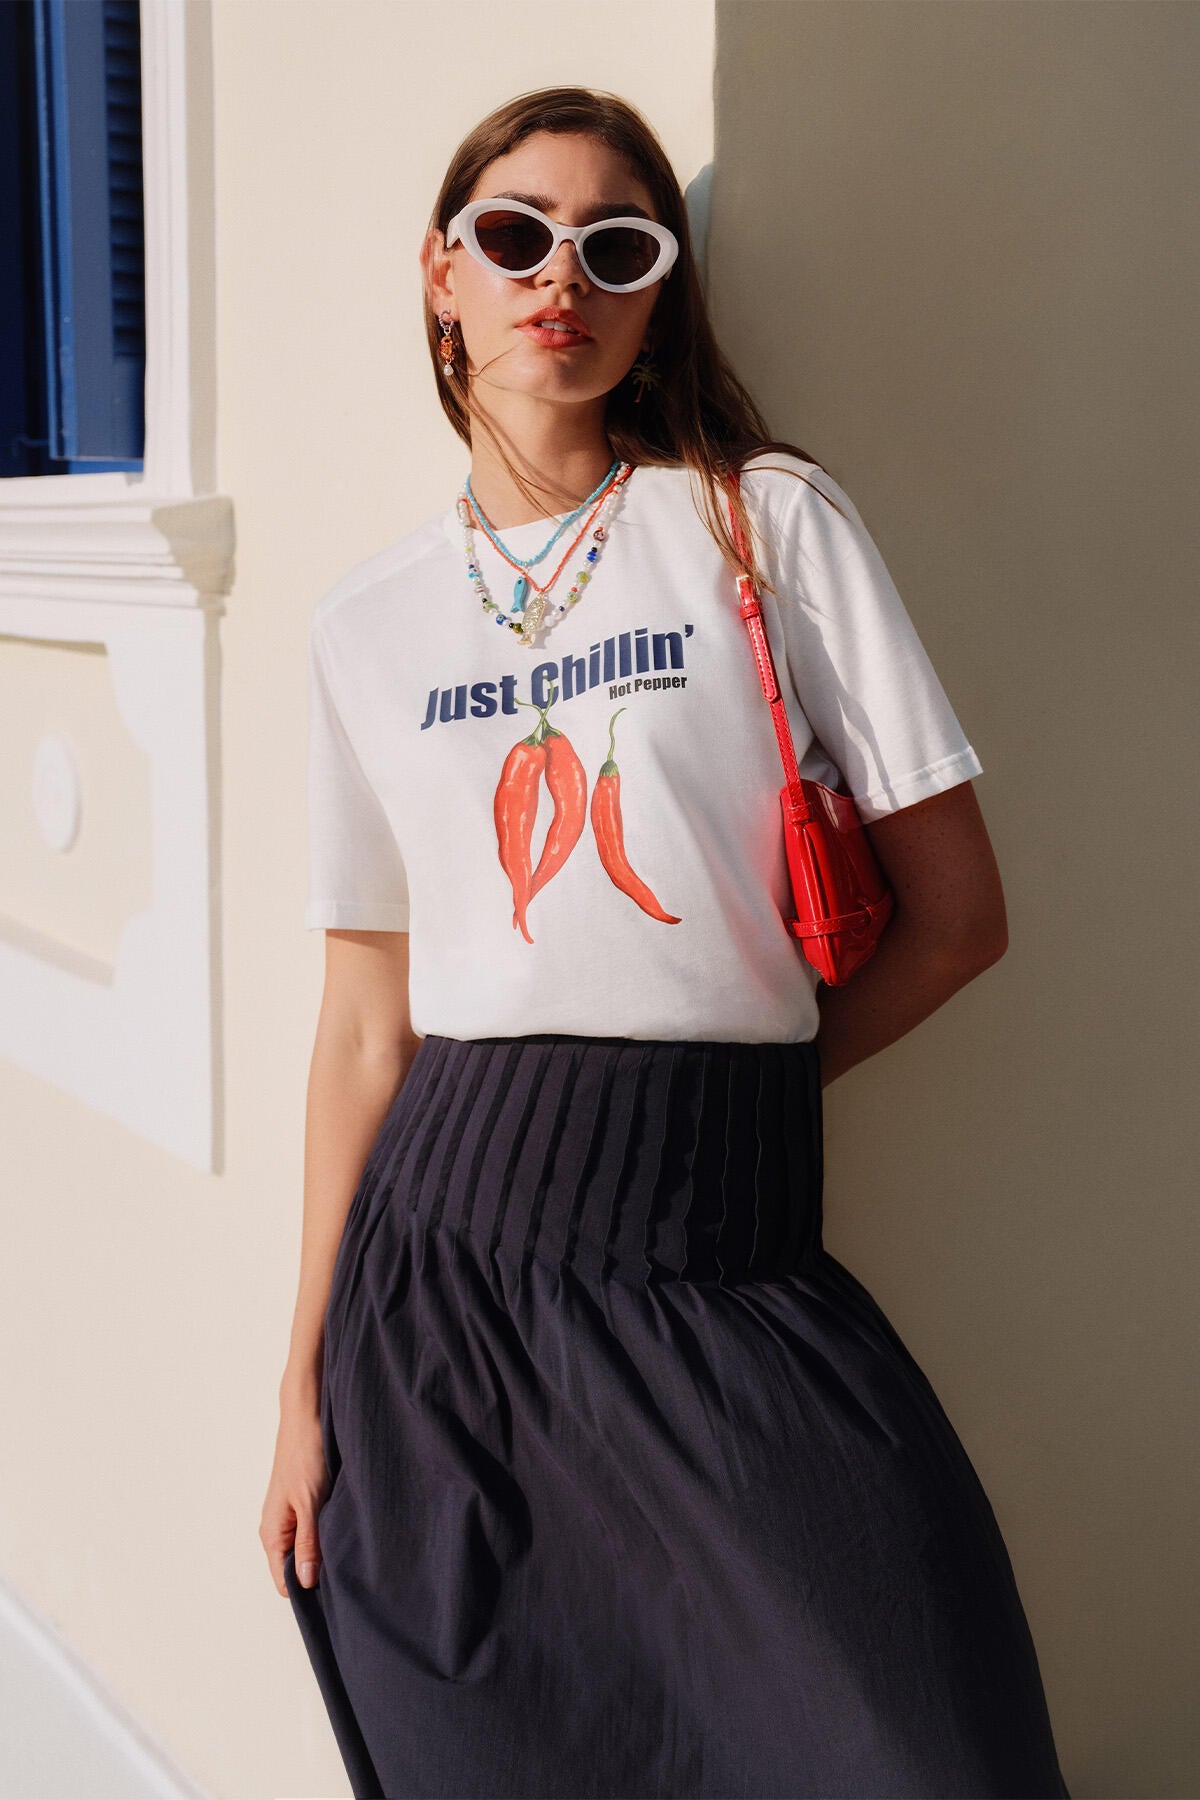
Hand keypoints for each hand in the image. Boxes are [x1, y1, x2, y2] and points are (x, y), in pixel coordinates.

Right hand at [260, 1397, 330, 1597]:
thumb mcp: (310, 1501)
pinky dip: (329, 1533)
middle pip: (296, 1568)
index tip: (335, 1591)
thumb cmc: (306, 1452)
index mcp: (272, 1533)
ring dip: (327, 1551)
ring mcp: (291, 1515)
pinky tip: (347, 1529)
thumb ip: (308, 1543)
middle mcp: (278, 1528)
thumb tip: (306, 1582)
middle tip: (349, 1571)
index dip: (308, 1589)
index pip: (285, 1582)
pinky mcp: (305, 1502)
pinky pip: (315, 1531)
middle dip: (320, 1572)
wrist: (308, 1413)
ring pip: (308, 1549)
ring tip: (350, 1549)